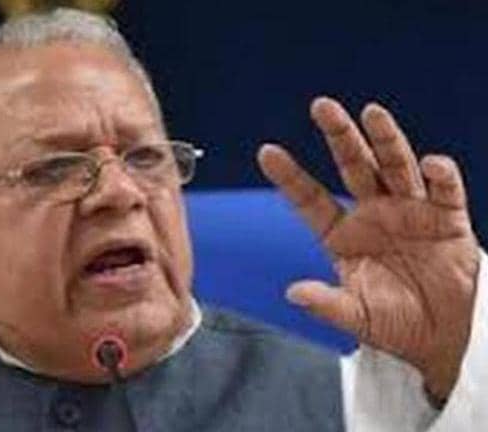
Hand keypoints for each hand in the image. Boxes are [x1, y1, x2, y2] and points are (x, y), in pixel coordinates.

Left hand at [257, 96, 480, 399]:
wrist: (444, 336)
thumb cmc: (394, 322)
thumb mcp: (355, 316)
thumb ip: (327, 304)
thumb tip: (293, 293)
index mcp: (343, 234)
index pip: (311, 199)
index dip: (290, 177)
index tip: (267, 152)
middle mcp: (373, 214)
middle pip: (353, 166)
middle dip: (338, 136)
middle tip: (321, 107)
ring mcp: (410, 212)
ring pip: (395, 166)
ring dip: (384, 139)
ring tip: (371, 113)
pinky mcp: (447, 219)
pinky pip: (444, 191)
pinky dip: (439, 174)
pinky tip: (430, 163)